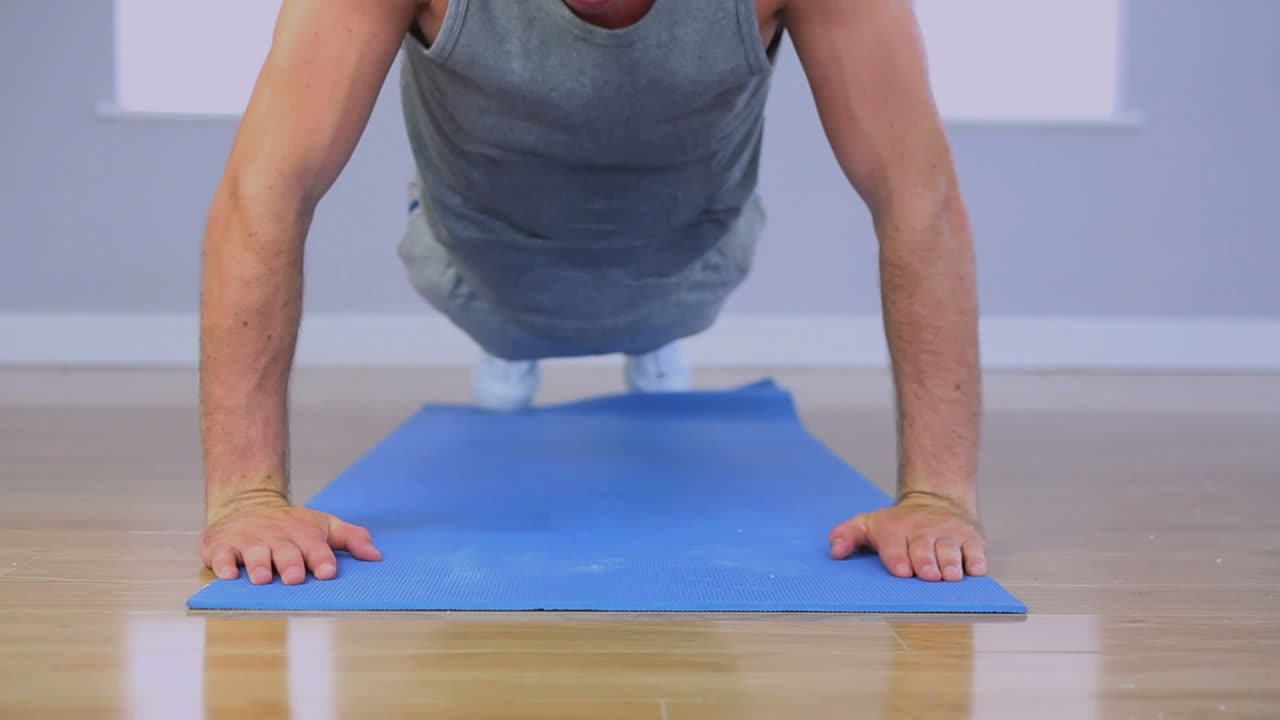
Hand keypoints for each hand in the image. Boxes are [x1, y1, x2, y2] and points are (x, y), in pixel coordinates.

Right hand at [200, 497, 381, 584]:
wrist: (246, 503)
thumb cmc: (291, 524)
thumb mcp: (324, 525)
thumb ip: (351, 538)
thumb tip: (376, 556)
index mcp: (303, 532)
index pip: (315, 546)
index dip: (322, 558)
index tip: (328, 572)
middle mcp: (277, 535)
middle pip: (285, 551)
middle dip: (291, 563)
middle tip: (296, 578)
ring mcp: (249, 540)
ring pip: (255, 553)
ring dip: (259, 566)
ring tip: (264, 579)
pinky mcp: (222, 545)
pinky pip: (222, 555)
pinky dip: (224, 564)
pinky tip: (228, 574)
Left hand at [828, 492, 985, 581]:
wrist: (936, 500)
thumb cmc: (897, 523)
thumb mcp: (867, 523)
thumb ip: (846, 535)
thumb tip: (835, 552)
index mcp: (896, 530)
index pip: (895, 545)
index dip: (898, 558)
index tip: (901, 571)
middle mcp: (923, 531)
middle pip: (924, 549)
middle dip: (926, 563)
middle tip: (928, 576)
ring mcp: (949, 534)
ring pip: (950, 550)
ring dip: (950, 564)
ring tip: (950, 576)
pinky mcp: (972, 538)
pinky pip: (976, 550)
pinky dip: (976, 560)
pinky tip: (975, 569)